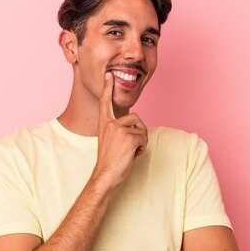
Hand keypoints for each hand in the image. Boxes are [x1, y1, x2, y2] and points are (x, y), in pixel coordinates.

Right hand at [91, 72, 147, 188]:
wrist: (105, 175)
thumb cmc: (110, 161)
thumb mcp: (110, 140)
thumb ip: (118, 129)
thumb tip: (134, 125)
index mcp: (104, 123)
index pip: (105, 101)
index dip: (107, 87)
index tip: (109, 75)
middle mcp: (110, 123)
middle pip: (136, 118)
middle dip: (139, 133)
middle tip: (128, 148)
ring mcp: (119, 129)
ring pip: (142, 128)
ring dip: (141, 141)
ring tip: (129, 152)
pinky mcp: (128, 137)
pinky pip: (144, 138)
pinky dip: (142, 148)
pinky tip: (132, 155)